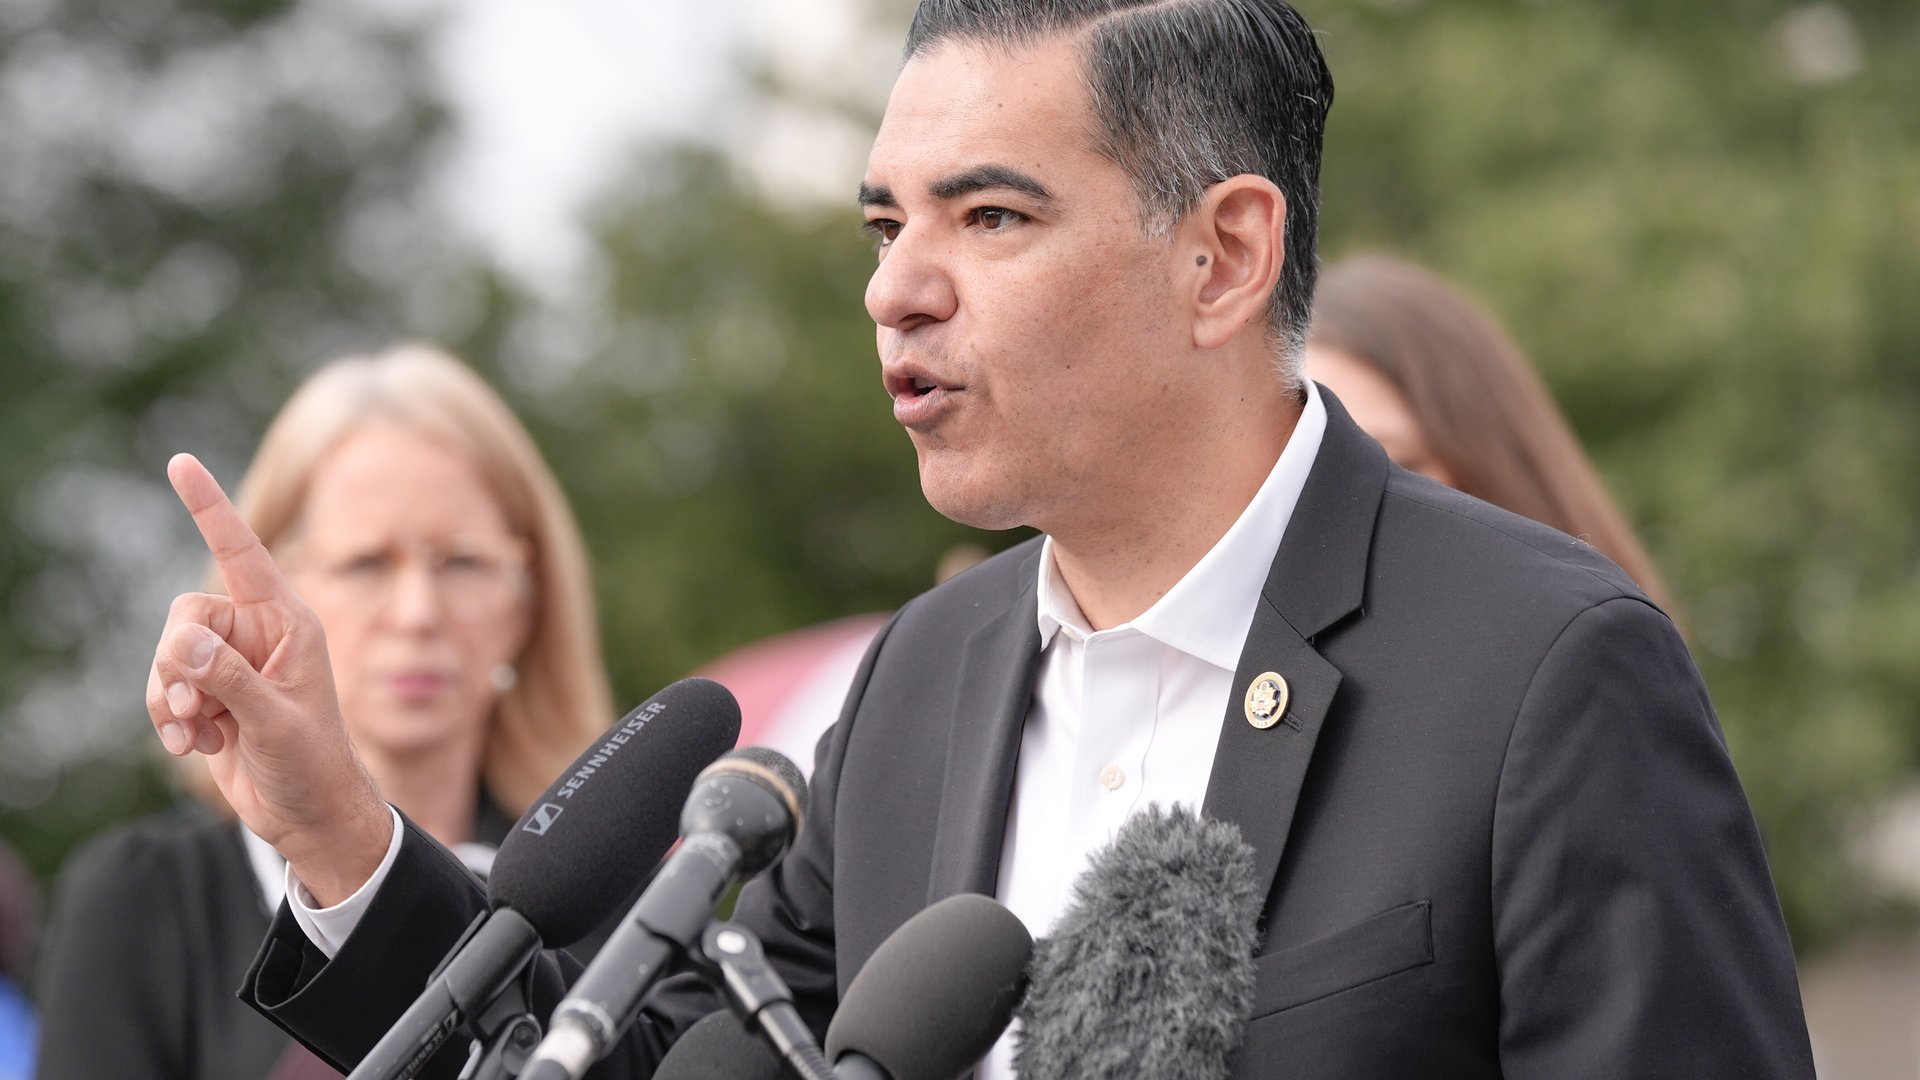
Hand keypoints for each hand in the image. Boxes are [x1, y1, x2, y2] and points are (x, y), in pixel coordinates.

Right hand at [146, 453, 391, 903]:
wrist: (309, 815)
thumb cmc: (313, 765)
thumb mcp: (276, 721)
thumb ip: (229, 680)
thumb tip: (184, 646)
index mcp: (287, 621)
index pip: (242, 551)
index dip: (210, 506)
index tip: (181, 461)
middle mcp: (257, 633)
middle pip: (185, 616)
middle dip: (178, 662)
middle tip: (199, 707)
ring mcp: (231, 665)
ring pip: (167, 655)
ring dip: (171, 699)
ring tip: (203, 733)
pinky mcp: (209, 696)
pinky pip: (162, 689)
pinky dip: (169, 720)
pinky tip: (198, 746)